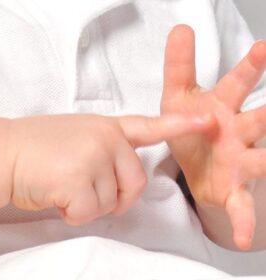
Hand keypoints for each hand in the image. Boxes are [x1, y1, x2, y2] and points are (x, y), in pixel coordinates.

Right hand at [7, 113, 210, 224]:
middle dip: (116, 198)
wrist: (3, 152)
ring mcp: (93, 157)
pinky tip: (54, 195)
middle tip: (86, 192)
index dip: (178, 125)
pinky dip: (72, 213)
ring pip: (110, 203)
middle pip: (135, 184)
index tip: (206, 121)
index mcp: (106, 127)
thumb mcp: (75, 134)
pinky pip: (88, 213)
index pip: (147, 126)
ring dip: (86, 205)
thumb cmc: (35, 146)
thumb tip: (117, 179)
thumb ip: (103, 149)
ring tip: (61, 186)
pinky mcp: (78, 179)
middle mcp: (105, 139)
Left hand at [161, 25, 265, 249]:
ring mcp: (241, 160)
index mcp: (223, 106)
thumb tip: (180, 27)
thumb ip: (179, 65)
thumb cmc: (191, 126)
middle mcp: (240, 131)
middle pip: (262, 119)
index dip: (252, 65)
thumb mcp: (178, 96)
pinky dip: (243, 219)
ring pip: (263, 160)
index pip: (239, 82)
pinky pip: (241, 206)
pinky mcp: (233, 188)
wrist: (194, 162)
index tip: (263, 46)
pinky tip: (243, 235)